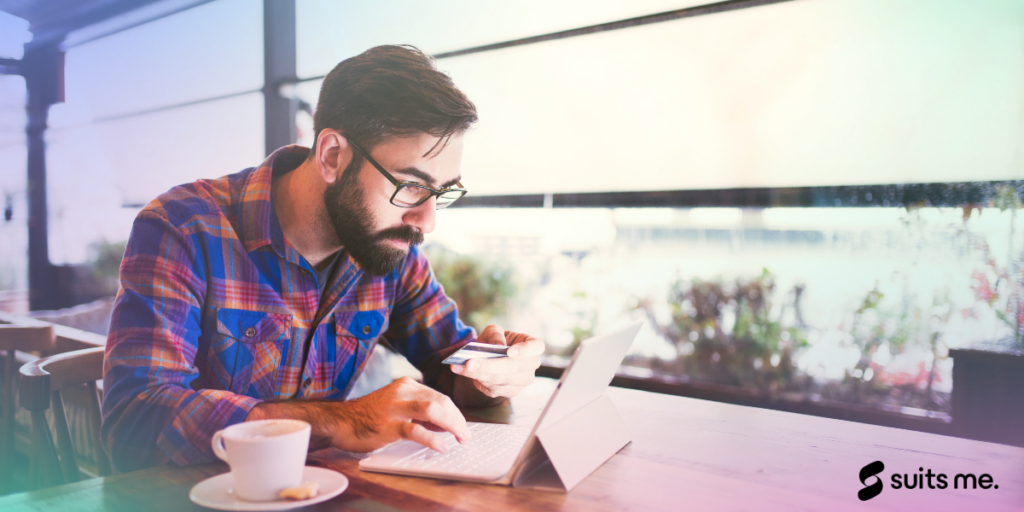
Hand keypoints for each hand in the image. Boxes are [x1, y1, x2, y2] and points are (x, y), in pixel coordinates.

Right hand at [332, 377, 470, 452]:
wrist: (341, 421)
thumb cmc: (369, 416)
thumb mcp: (397, 406)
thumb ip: (419, 411)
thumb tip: (445, 424)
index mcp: (407, 385)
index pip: (440, 396)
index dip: (455, 413)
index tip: (462, 426)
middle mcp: (403, 392)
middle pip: (441, 402)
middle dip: (457, 420)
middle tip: (465, 435)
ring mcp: (395, 408)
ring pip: (432, 411)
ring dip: (451, 425)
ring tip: (459, 438)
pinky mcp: (388, 425)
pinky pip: (415, 431)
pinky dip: (433, 439)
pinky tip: (441, 447)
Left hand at [451, 325, 544, 398]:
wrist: (490, 357)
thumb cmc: (495, 341)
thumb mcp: (494, 331)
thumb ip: (495, 334)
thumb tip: (498, 345)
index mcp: (532, 346)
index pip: (536, 347)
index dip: (525, 349)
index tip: (509, 351)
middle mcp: (531, 365)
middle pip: (513, 367)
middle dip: (489, 365)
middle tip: (469, 362)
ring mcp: (522, 381)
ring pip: (500, 380)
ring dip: (478, 374)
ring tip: (460, 367)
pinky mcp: (510, 392)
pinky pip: (493, 388)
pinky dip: (477, 380)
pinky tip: (463, 373)